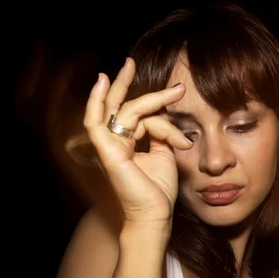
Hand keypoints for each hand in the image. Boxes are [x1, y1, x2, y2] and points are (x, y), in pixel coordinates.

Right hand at [84, 58, 191, 228]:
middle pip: (118, 106)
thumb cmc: (158, 191)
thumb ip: (160, 134)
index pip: (141, 117)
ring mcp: (109, 147)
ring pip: (126, 111)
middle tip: (131, 62)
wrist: (156, 215)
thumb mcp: (164, 155)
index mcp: (126, 145)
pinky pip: (96, 122)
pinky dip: (96, 101)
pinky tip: (103, 81)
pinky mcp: (108, 152)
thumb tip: (163, 117)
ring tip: (176, 92)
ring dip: (153, 100)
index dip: (162, 113)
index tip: (182, 107)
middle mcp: (114, 143)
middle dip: (124, 82)